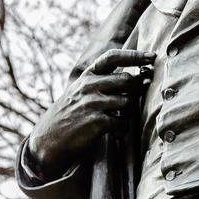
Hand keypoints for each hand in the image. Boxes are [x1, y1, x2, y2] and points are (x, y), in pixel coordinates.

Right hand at [28, 49, 154, 172]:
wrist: (46, 142)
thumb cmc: (69, 116)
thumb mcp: (79, 92)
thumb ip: (101, 82)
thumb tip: (136, 78)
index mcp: (86, 77)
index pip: (113, 57)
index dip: (134, 56)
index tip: (151, 56)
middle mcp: (89, 86)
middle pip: (126, 79)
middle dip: (138, 87)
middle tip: (142, 93)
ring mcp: (92, 103)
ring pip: (127, 101)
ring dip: (129, 111)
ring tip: (119, 118)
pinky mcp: (96, 122)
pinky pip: (123, 122)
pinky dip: (123, 127)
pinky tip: (115, 130)